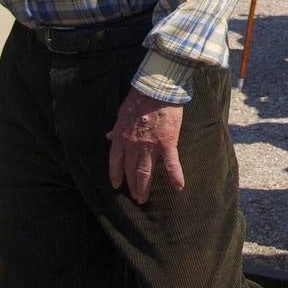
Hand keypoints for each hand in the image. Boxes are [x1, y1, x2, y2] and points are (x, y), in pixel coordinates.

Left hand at [107, 88, 184, 203]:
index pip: (115, 162)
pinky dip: (175, 176)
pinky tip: (179, 187)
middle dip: (132, 185)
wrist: (157, 89)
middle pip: (130, 170)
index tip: (116, 185)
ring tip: (143, 198)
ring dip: (144, 186)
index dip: (115, 175)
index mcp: (121, 138)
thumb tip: (108, 137)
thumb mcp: (121, 113)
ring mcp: (150, 146)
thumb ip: (116, 128)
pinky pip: (171, 163)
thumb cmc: (139, 98)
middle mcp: (133, 146)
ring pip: (145, 171)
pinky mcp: (168, 143)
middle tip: (135, 196)